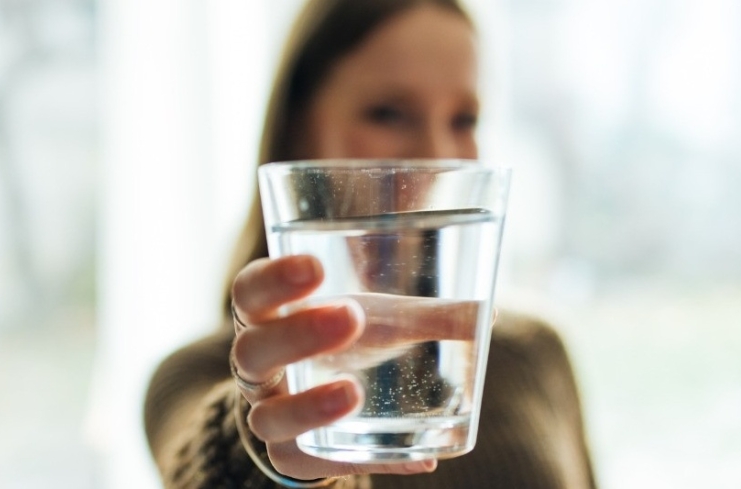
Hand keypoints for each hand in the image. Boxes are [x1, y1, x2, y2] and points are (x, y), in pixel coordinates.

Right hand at [230, 255, 438, 478]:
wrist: (317, 389)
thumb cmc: (346, 337)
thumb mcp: (380, 319)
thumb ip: (427, 314)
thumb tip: (489, 313)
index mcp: (269, 314)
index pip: (251, 291)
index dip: (274, 280)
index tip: (316, 268)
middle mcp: (257, 364)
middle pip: (252, 350)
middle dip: (298, 335)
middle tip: (352, 316)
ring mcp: (268, 412)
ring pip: (268, 417)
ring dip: (310, 407)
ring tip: (354, 392)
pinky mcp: (291, 453)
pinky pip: (312, 463)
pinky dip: (364, 461)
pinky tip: (415, 458)